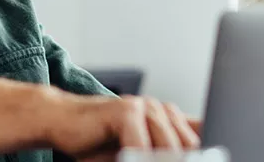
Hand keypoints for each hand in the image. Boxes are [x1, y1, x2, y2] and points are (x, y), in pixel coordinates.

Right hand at [45, 94, 200, 160]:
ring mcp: (146, 107)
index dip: (198, 154)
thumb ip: (159, 155)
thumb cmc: (97, 145)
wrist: (61, 123)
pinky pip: (140, 146)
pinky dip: (133, 160)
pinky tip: (122, 160)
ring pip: (168, 149)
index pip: (198, 142)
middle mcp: (163, 111)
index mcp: (170, 121)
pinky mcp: (126, 110)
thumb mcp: (137, 154)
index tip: (201, 159)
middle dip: (176, 161)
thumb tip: (190, 159)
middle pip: (188, 149)